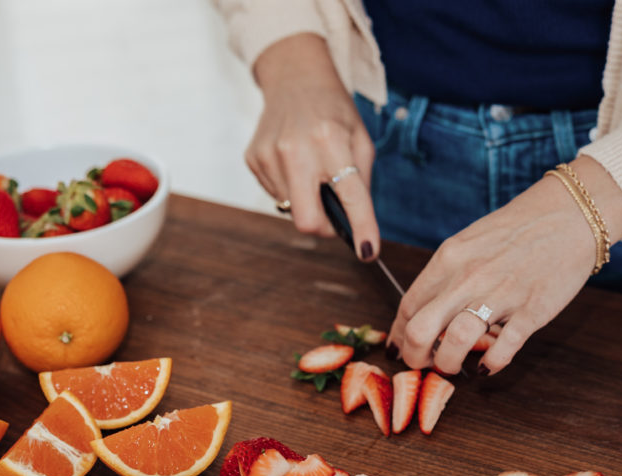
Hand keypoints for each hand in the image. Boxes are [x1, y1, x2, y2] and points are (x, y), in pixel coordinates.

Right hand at [247, 33, 380, 259]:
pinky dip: (290, 189)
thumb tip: (354, 226)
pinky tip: (294, 164)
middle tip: (333, 218)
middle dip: (324, 228)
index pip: (349, 196)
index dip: (361, 228)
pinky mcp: (253, 159)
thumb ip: (360, 183)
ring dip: (306, 201)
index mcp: (330, 141)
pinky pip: (276, 195)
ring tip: (311, 170)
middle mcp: (295, 150)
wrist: (295, 77)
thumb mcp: (360, 139)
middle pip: (307, 221)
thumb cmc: (333, 111)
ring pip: (291, 210)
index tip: (368, 252)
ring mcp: (268, 155)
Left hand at [388, 156, 621, 375]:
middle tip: (426, 364)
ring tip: (455, 366)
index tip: (403, 347)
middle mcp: (468, 278)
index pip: (408, 307)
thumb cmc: (518, 229)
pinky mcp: (531, 311)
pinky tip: (488, 365)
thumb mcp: (469, 242)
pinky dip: (490, 364)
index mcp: (449, 259)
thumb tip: (425, 308)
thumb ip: (446, 275)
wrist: (570, 214)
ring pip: (455, 344)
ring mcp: (500, 295)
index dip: (400, 335)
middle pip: (421, 331)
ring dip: (449, 365)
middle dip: (416, 358)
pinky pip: (502, 349)